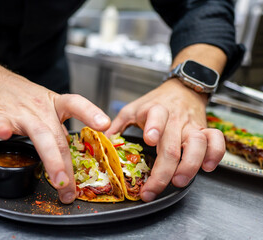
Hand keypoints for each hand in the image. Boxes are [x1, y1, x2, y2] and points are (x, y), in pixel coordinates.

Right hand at [0, 43, 110, 203]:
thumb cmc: (23, 96)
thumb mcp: (47, 104)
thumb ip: (58, 127)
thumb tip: (71, 151)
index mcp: (55, 104)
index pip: (76, 104)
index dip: (91, 113)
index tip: (105, 125)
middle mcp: (41, 107)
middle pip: (58, 136)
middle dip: (67, 165)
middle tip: (71, 189)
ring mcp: (21, 111)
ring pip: (39, 135)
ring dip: (50, 158)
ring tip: (57, 179)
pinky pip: (2, 122)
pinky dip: (2, 129)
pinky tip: (3, 135)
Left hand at [105, 79, 224, 201]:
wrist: (181, 89)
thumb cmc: (154, 103)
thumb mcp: (131, 110)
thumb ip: (117, 126)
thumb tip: (101, 143)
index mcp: (155, 111)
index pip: (157, 116)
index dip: (154, 128)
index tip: (149, 140)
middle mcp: (175, 119)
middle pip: (172, 145)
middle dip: (163, 170)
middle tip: (154, 188)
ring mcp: (192, 125)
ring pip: (197, 144)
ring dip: (190, 165)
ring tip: (180, 181)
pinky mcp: (205, 129)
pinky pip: (217, 141)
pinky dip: (215, 154)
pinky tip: (207, 167)